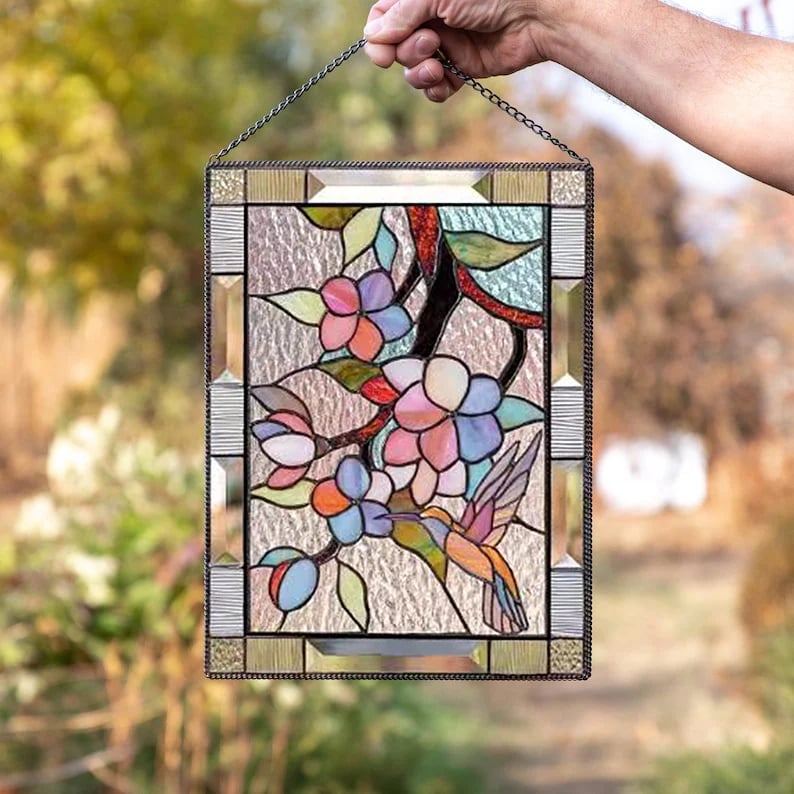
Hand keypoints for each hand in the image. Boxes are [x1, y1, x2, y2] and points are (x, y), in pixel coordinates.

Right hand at [363, 0, 559, 101]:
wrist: (534, 16)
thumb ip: (401, 14)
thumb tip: (373, 37)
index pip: (382, 18)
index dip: (377, 38)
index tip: (382, 54)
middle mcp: (429, 19)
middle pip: (395, 48)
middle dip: (407, 52)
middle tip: (430, 43)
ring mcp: (445, 45)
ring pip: (412, 71)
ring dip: (419, 74)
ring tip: (439, 67)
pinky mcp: (461, 69)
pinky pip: (435, 89)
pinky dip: (435, 91)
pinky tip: (445, 84)